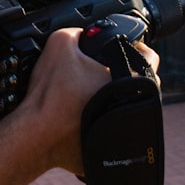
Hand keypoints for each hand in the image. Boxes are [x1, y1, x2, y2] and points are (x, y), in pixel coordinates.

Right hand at [0, 29, 159, 184]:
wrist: (35, 136)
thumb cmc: (50, 95)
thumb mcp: (59, 43)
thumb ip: (76, 32)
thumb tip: (81, 34)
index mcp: (129, 82)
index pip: (150, 59)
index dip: (137, 48)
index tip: (125, 48)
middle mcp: (132, 109)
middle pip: (139, 86)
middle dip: (123, 76)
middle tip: (100, 71)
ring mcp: (123, 134)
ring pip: (126, 110)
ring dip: (113, 101)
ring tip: (88, 95)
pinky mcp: (108, 153)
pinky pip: (109, 133)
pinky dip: (100, 124)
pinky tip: (81, 117)